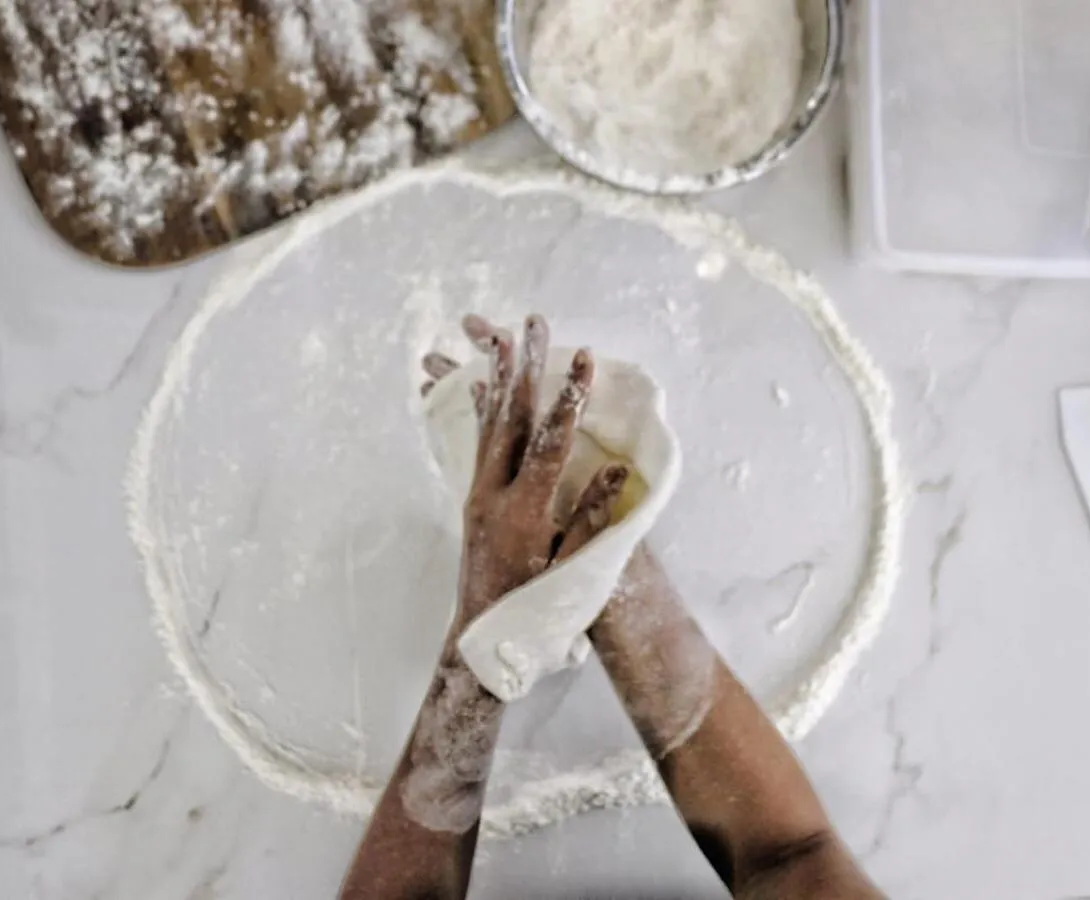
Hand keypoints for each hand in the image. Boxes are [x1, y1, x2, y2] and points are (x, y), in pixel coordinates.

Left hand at [421, 314, 628, 624]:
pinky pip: (478, 444)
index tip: (583, 359)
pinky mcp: (472, 500)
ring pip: (489, 426)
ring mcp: (477, 496)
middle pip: (512, 419)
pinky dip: (481, 411)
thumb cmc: (534, 612)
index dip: (569, 399)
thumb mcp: (570, 571)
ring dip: (499, 378)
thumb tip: (617, 468)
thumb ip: (591, 518)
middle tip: (535, 324)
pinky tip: (478, 385)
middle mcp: (493, 495)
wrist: (481, 642)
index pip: (550, 443)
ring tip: (502, 336)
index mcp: (522, 512)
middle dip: (527, 368)